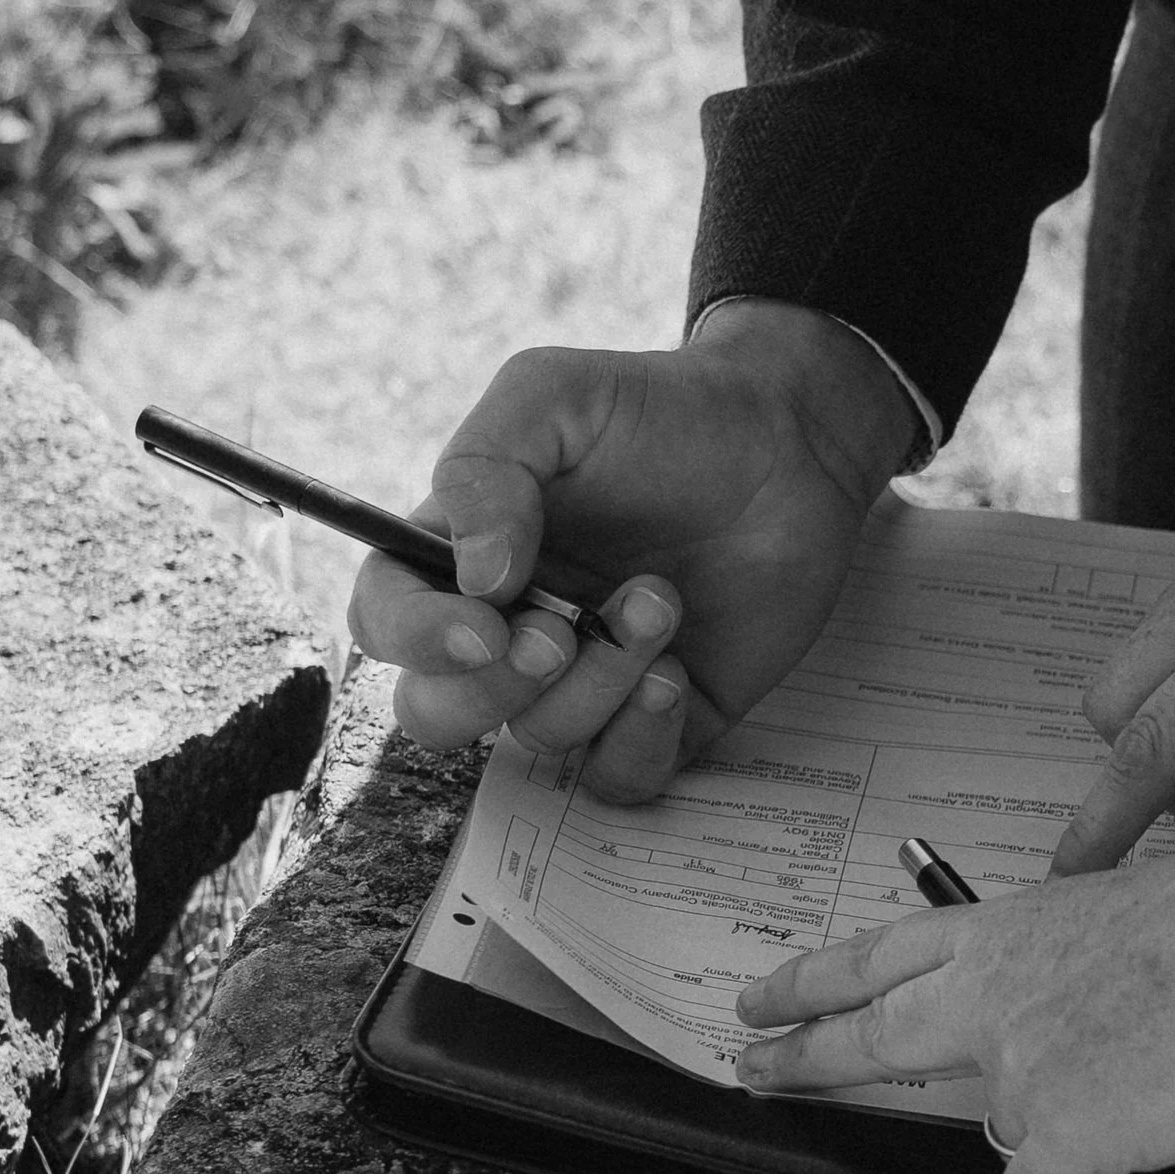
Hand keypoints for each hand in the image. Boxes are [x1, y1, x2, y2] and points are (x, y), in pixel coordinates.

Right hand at [346, 299, 913, 800]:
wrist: (787, 443)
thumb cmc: (660, 412)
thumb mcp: (556, 397)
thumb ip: (485, 469)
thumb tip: (472, 578)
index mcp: (460, 557)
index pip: (386, 622)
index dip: (416, 638)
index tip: (482, 625)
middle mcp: (509, 631)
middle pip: (437, 714)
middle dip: (492, 689)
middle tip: (560, 633)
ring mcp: (583, 683)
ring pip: (539, 739)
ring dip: (598, 681)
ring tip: (660, 598)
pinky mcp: (659, 720)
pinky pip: (619, 777)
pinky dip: (641, 737)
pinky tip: (676, 673)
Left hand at [735, 744, 1174, 1173]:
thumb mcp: (1135, 906)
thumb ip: (1089, 952)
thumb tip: (1092, 992)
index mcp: (1014, 927)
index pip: (884, 950)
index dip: (817, 975)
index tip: (768, 989)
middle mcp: (997, 992)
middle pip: (866, 1022)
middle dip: (798, 1047)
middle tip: (748, 1060)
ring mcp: (1022, 1066)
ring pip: (952, 1110)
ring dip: (910, 1126)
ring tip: (866, 1143)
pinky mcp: (1069, 1136)